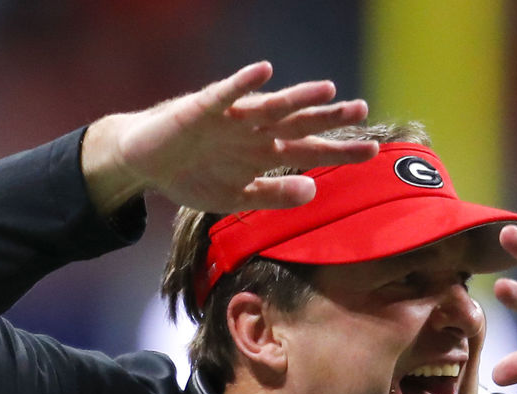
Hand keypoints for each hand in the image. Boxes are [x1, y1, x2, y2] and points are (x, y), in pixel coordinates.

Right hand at [81, 61, 377, 213]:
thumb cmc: (193, 176)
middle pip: (299, 123)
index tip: (372, 152)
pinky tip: (264, 72)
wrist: (144, 162)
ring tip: (326, 89)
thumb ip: (274, 196)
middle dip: (329, 118)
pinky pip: (226, 93)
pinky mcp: (203, 108)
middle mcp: (255, 131)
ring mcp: (231, 117)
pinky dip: (244, 83)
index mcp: (264, 153)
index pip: (310, 149)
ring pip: (270, 106)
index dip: (339, 150)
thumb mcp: (237, 197)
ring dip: (297, 97)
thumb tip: (313, 191)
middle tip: (361, 109)